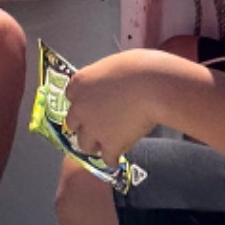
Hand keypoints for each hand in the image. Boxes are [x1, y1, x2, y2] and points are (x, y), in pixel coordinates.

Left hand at [62, 49, 183, 166]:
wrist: (154, 86)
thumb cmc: (139, 68)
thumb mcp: (112, 66)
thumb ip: (102, 80)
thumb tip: (108, 88)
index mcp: (79, 83)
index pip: (71, 97)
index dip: (83, 103)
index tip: (93, 105)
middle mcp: (80, 107)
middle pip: (73, 124)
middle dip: (85, 126)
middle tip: (99, 126)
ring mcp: (93, 128)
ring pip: (85, 145)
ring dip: (96, 144)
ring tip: (109, 142)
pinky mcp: (109, 144)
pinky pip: (106, 158)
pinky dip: (112, 158)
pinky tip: (118, 155)